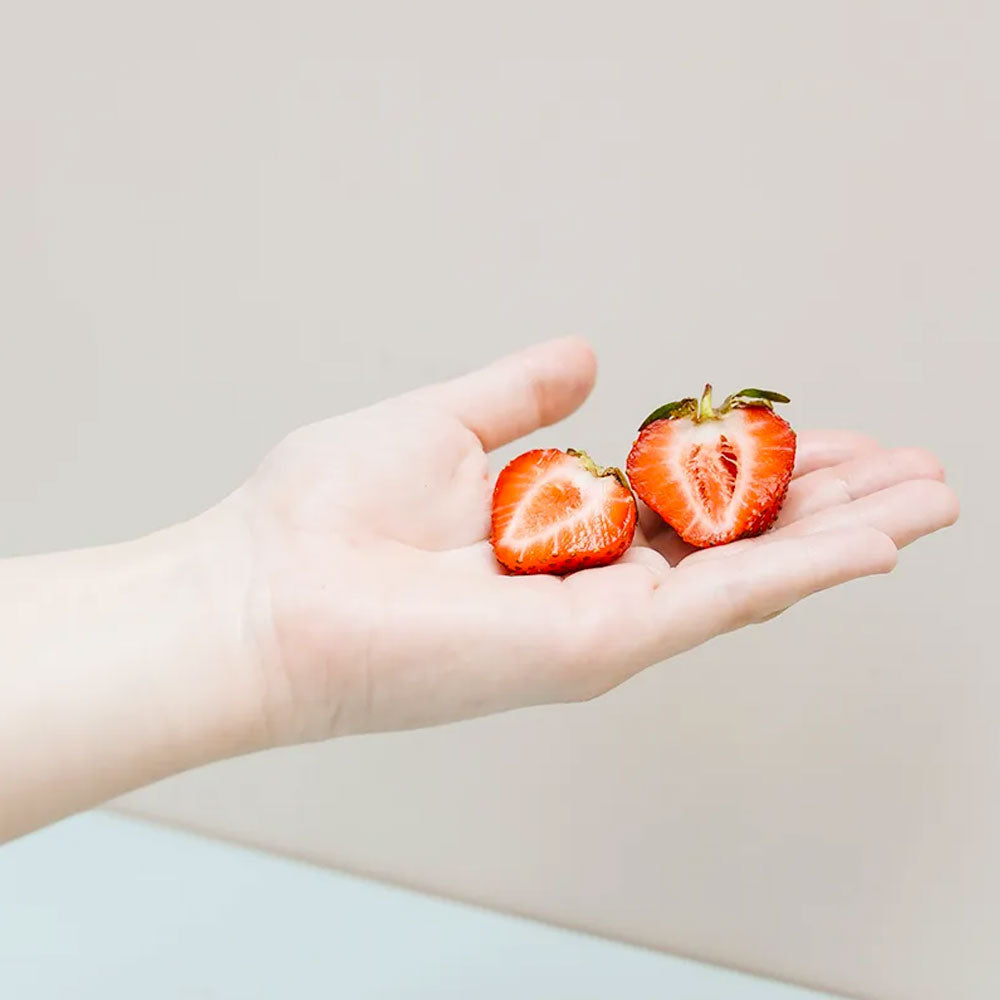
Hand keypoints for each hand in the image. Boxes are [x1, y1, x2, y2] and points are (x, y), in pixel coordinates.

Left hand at [220, 338, 957, 743]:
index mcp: (559, 530)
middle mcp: (588, 582)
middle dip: (825, 503)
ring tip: (925, 497)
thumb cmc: (325, 516)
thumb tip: (585, 358)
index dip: (758, 464)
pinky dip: (794, 572)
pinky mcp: (588, 649)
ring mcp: (595, 621)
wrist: (263, 592)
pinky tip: (868, 542)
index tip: (820, 431)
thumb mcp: (442, 424)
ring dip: (838, 534)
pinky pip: (712, 605)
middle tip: (910, 469)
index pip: (685, 499)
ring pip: (743, 574)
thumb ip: (520, 396)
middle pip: (732, 540)